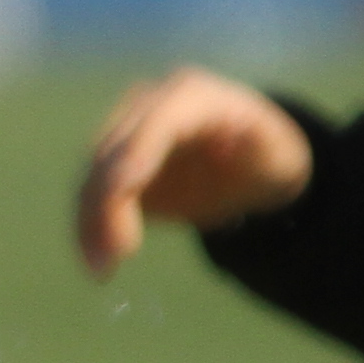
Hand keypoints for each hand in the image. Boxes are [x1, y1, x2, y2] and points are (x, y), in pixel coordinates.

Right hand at [76, 65, 312, 276]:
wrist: (248, 169)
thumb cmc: (269, 158)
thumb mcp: (275, 154)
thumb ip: (250, 145)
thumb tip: (225, 143)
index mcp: (192, 95)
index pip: (157, 122)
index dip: (136, 152)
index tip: (122, 188)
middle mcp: (146, 107)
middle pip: (112, 152)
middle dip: (106, 202)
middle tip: (116, 253)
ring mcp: (122, 135)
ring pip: (92, 178)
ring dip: (89, 223)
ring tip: (102, 267)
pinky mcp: (110, 167)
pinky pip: (89, 199)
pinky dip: (88, 229)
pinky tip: (97, 260)